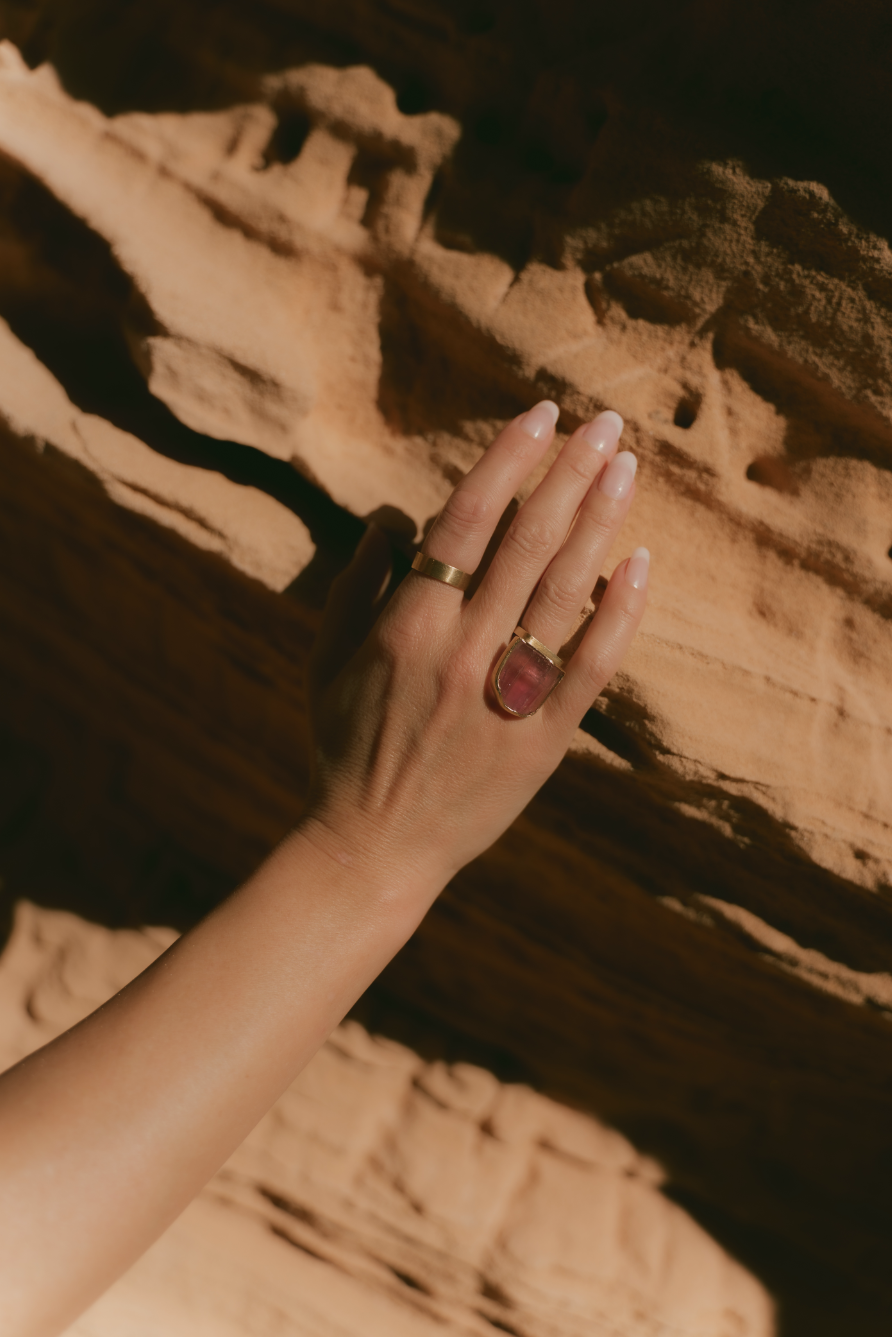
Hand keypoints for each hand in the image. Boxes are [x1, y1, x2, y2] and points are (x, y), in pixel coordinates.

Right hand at [304, 401, 647, 896]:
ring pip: (563, 592)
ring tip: (626, 468)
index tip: (541, 415)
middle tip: (606, 423)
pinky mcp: (544, 740)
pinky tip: (639, 563)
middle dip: (569, 474)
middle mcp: (461, 653)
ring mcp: (507, 697)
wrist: (376, 846)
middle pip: (526, 543)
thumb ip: (357, 581)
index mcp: (406, 628)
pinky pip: (591, 667)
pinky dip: (618, 613)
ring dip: (599, 523)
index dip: (507, 462)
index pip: (465, 523)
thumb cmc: (344, 746)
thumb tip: (394, 517)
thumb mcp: (327, 659)